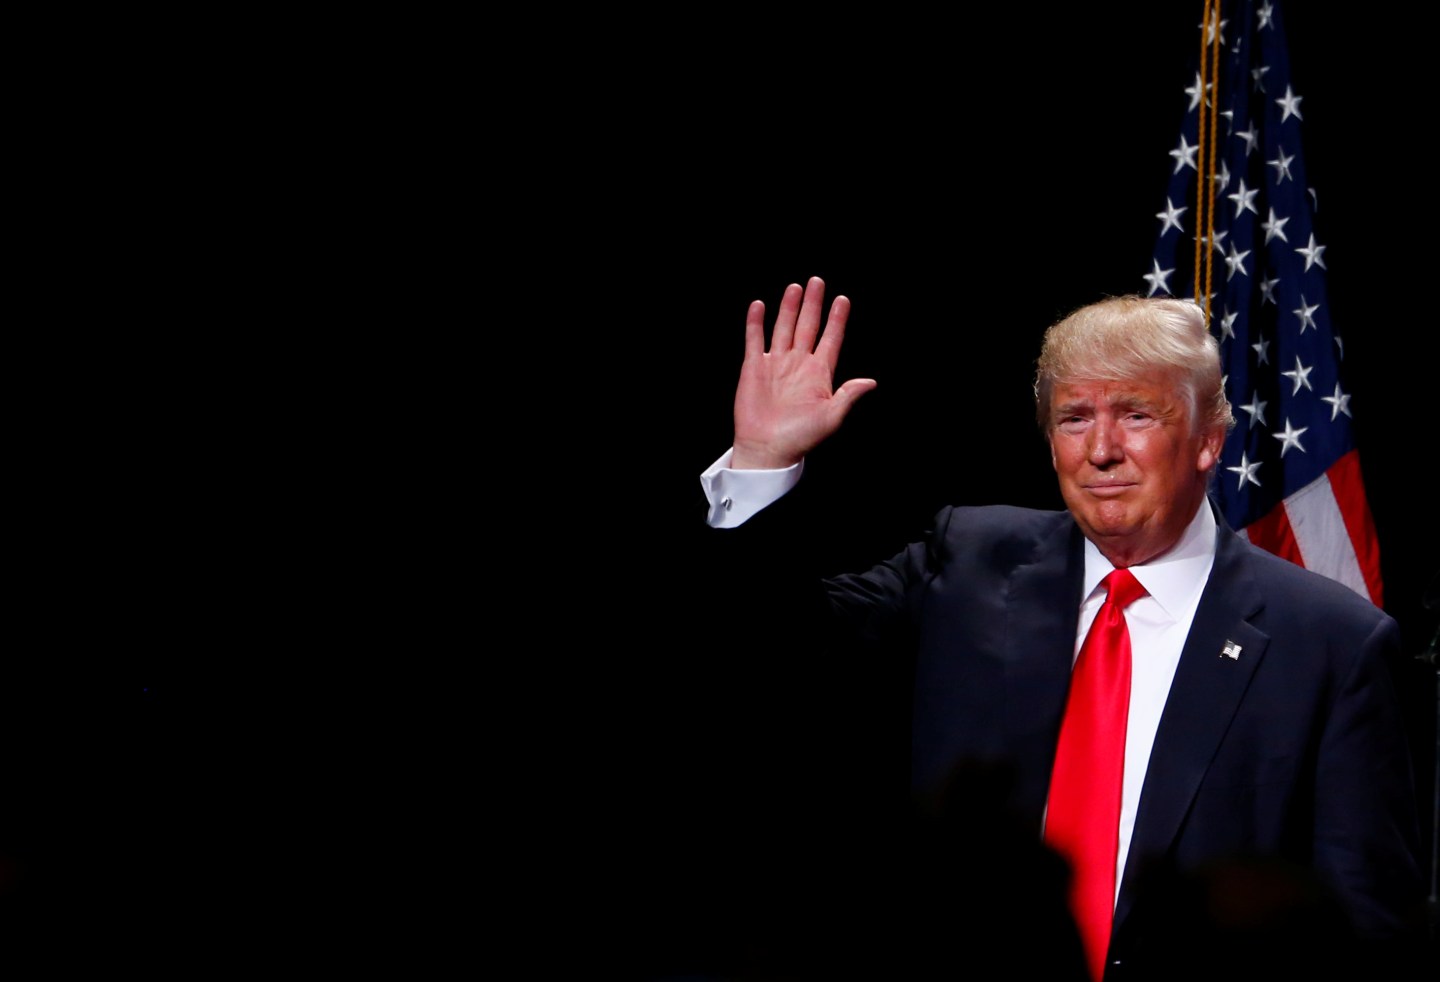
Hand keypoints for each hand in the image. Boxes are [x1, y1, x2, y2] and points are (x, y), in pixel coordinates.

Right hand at [731, 276, 875, 469]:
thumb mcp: (831, 417)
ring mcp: (776, 364)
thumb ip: (849, 395)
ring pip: (783, 328)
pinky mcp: (754, 368)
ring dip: (789, 308)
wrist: (767, 449)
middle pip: (807, 326)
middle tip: (817, 282)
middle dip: (813, 304)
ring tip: (795, 287)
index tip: (843, 300)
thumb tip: (871, 382)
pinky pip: (755, 340)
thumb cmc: (800, 437)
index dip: (837, 320)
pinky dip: (755, 323)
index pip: (831, 339)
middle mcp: (798, 364)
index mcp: (819, 374)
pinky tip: (759, 305)